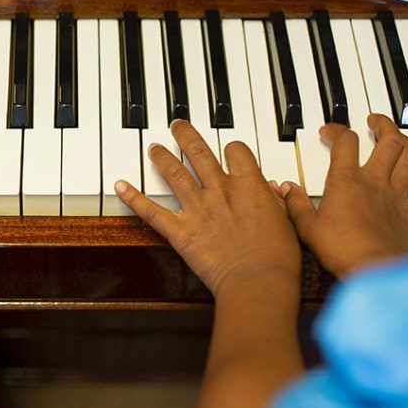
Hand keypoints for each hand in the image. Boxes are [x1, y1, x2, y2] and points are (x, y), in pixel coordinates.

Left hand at [115, 120, 301, 297]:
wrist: (257, 282)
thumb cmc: (277, 258)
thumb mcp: (287, 222)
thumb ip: (276, 201)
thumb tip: (272, 189)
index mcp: (249, 186)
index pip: (236, 151)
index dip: (232, 149)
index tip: (230, 151)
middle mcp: (220, 191)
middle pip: (198, 152)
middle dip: (186, 135)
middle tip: (177, 126)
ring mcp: (197, 210)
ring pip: (174, 173)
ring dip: (161, 156)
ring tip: (153, 147)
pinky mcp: (180, 231)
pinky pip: (151, 211)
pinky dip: (133, 197)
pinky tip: (120, 185)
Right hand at [279, 114, 407, 277]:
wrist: (373, 270)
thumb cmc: (340, 250)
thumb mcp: (306, 227)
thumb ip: (295, 204)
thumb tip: (285, 187)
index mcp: (346, 181)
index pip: (345, 142)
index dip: (337, 130)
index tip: (329, 131)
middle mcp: (375, 182)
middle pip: (387, 142)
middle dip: (382, 125)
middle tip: (375, 120)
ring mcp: (397, 198)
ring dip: (407, 143)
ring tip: (400, 136)